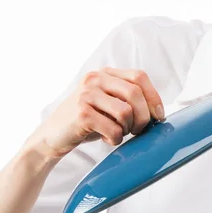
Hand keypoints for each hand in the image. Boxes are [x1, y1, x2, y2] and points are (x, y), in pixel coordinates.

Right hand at [24, 67, 164, 160]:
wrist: (52, 136)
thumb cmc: (88, 120)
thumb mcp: (108, 102)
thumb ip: (128, 98)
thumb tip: (159, 111)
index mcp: (105, 73)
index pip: (139, 76)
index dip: (154, 96)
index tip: (159, 115)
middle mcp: (95, 79)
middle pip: (135, 93)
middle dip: (144, 116)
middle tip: (139, 130)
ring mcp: (86, 95)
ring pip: (126, 112)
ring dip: (128, 128)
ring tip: (120, 132)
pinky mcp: (81, 114)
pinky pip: (113, 129)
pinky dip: (115, 139)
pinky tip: (107, 139)